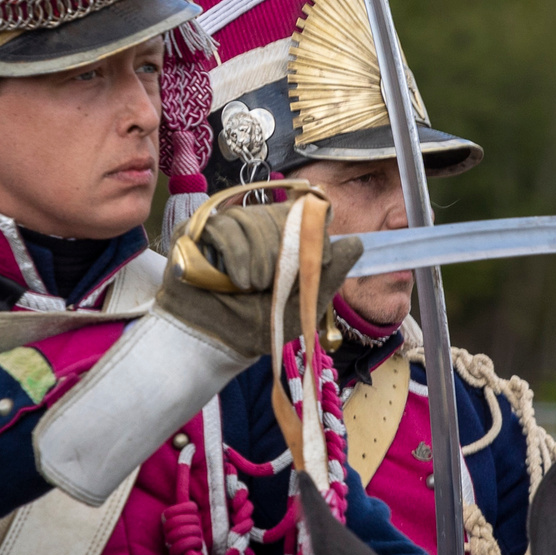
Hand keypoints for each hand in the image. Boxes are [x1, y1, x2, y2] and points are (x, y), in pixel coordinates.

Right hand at [155, 200, 363, 360]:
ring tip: (253, 286)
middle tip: (271, 283)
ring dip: (259, 256)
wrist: (212, 342)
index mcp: (282, 239)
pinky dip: (236, 254)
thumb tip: (357, 242)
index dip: (311, 231)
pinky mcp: (198, 230)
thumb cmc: (255, 325)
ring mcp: (226, 225)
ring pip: (252, 217)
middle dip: (282, 251)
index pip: (305, 211)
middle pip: (279, 214)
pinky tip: (238, 280)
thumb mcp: (301, 305)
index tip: (311, 261)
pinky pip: (225, 225)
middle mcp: (255, 227)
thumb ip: (329, 275)